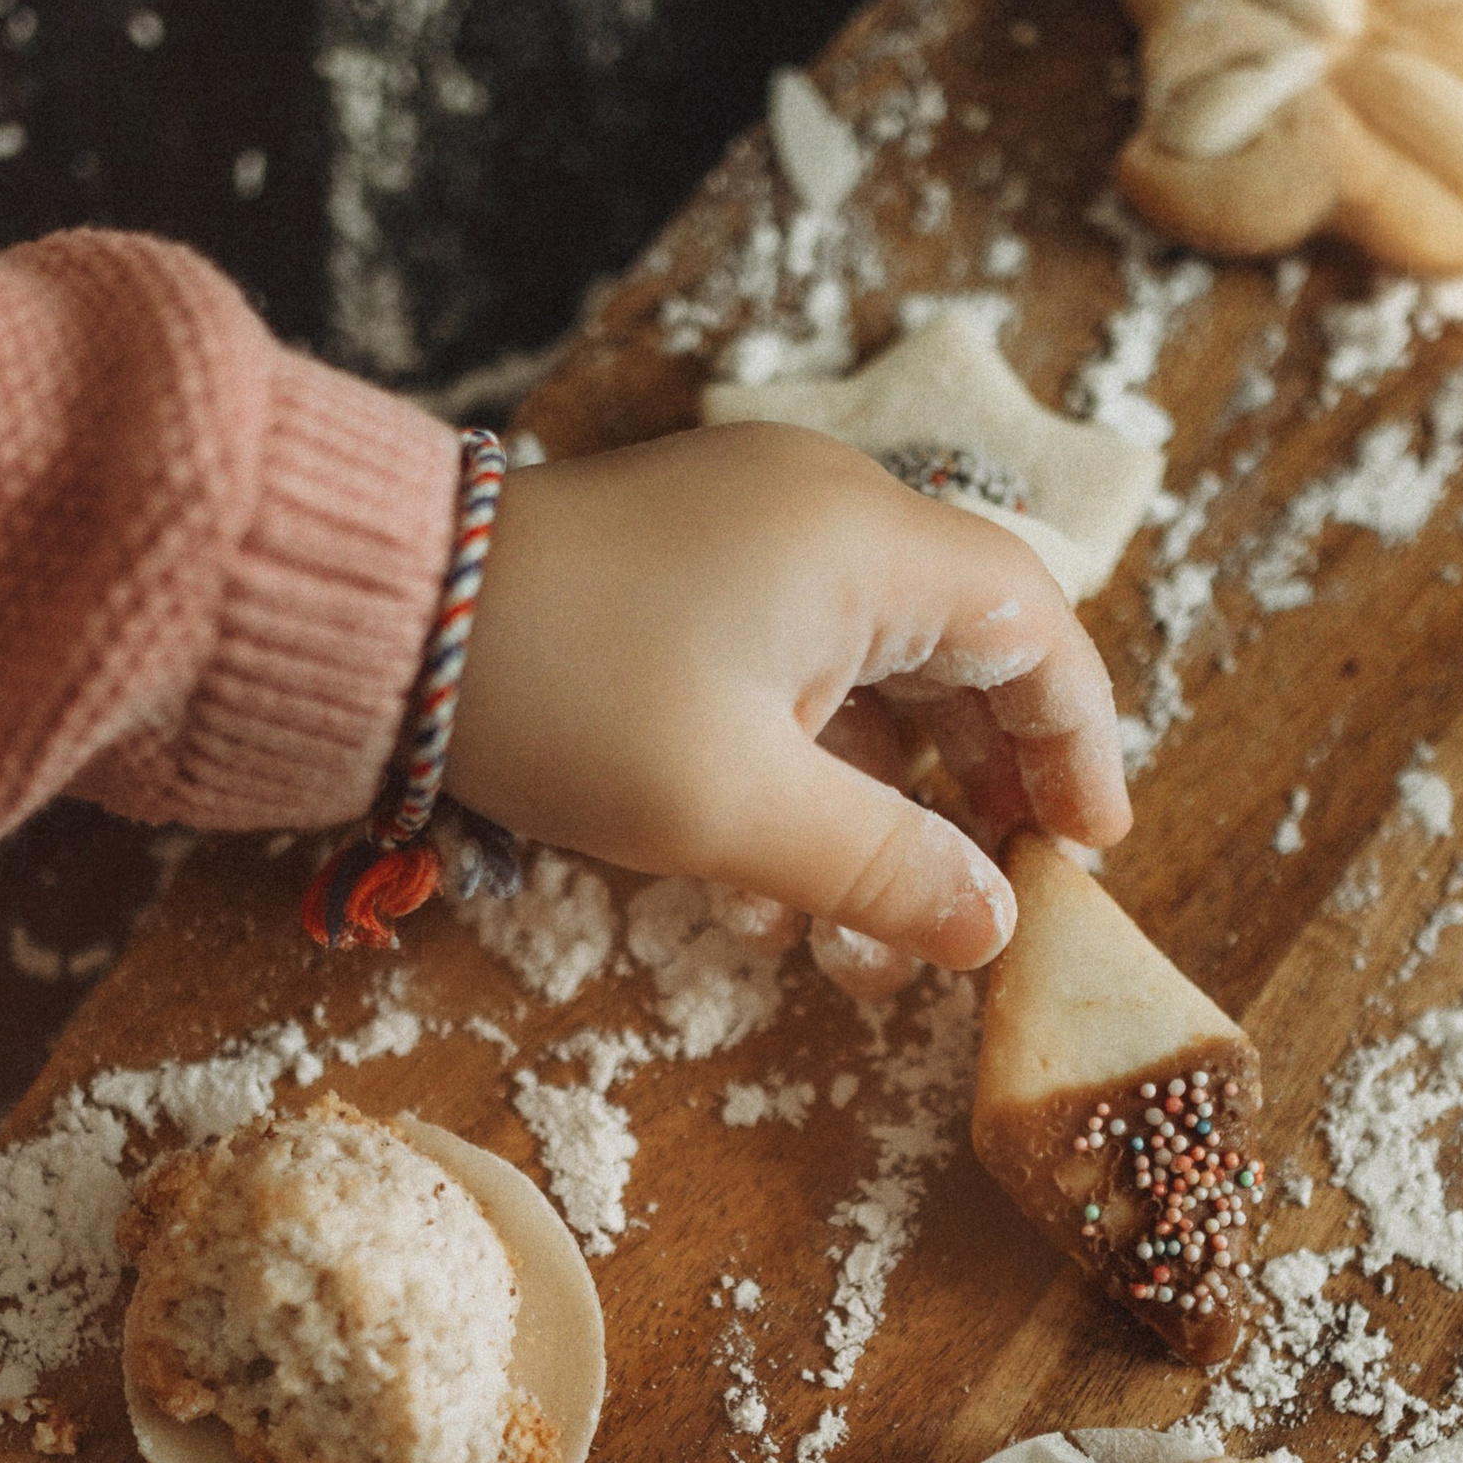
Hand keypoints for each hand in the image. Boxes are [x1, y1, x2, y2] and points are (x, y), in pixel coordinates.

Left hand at [442, 426, 1131, 969]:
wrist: (376, 617)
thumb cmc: (564, 693)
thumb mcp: (735, 810)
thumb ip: (883, 870)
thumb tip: (993, 929)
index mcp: (866, 540)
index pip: (1034, 628)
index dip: (1077, 742)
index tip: (1086, 849)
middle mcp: (825, 517)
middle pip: (962, 655)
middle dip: (980, 794)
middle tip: (992, 906)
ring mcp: (751, 540)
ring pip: (870, 682)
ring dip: (881, 811)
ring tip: (867, 945)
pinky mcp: (687, 578)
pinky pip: (790, 677)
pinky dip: (802, 778)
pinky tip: (775, 898)